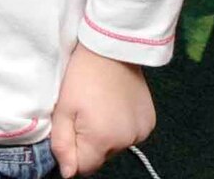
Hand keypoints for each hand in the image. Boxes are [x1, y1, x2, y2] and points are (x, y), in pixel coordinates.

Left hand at [50, 45, 154, 176]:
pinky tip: (115, 104)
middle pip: (101, 155)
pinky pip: (131, 133)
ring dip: (106, 134)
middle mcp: (126, 141)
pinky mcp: (150, 121)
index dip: (73, 153)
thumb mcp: (63, 107)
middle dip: (89, 141)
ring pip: (116, 145)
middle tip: (83, 111)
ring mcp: (141, 132)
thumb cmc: (82, 75)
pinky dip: (121, 125)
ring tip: (100, 105)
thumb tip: (67, 173)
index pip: (84, 167)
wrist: (111, 47)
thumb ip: (62, 143)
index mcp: (102, 140)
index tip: (69, 129)